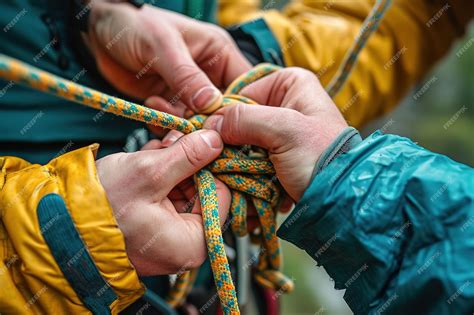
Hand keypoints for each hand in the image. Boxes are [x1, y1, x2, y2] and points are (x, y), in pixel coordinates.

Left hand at [86, 2, 250, 112]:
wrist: (98, 33)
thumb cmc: (134, 26)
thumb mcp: (163, 47)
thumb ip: (187, 76)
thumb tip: (212, 104)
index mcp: (219, 53)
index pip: (243, 85)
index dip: (240, 108)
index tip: (228, 126)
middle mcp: (209, 74)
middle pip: (224, 109)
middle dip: (209, 123)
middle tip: (194, 134)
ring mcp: (190, 91)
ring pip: (200, 120)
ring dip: (185, 126)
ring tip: (167, 122)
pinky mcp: (172, 103)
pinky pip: (178, 122)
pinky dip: (167, 124)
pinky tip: (153, 111)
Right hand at [95, 130, 229, 274]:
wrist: (56, 226)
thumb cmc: (100, 207)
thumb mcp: (148, 173)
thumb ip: (187, 156)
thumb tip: (215, 139)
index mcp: (192, 244)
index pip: (221, 195)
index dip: (210, 165)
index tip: (197, 142)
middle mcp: (184, 246)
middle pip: (203, 191)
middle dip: (187, 162)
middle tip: (170, 141)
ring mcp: (168, 237)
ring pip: (184, 189)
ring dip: (172, 164)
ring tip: (154, 149)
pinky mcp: (153, 227)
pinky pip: (167, 195)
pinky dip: (159, 174)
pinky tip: (147, 159)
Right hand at [204, 68, 347, 200]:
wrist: (343, 199)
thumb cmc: (322, 158)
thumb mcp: (284, 131)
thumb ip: (244, 120)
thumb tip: (209, 124)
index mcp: (290, 84)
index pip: (240, 94)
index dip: (225, 116)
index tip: (215, 139)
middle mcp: (285, 104)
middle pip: (240, 122)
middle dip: (232, 146)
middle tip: (228, 165)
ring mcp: (281, 133)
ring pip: (242, 144)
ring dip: (238, 164)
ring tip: (243, 180)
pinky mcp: (278, 157)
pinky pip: (251, 162)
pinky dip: (248, 175)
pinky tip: (252, 188)